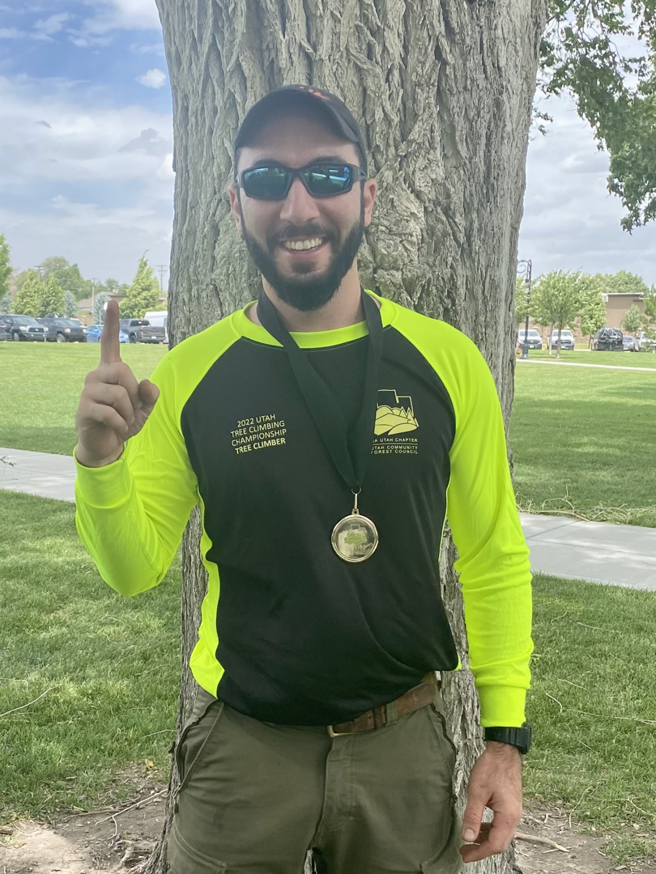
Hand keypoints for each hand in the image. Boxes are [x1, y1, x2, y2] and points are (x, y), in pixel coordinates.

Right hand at [75, 300, 159, 466]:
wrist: (106, 444)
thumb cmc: (124, 421)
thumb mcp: (144, 409)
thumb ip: (151, 395)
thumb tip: (147, 384)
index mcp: (111, 370)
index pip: (110, 343)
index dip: (112, 323)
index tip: (113, 302)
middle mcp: (96, 375)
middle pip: (123, 372)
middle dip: (134, 395)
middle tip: (131, 411)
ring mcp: (88, 390)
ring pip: (119, 394)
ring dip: (129, 413)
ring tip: (124, 422)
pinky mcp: (83, 408)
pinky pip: (111, 412)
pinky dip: (121, 424)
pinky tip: (117, 429)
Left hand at [459, 742, 522, 863]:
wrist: (504, 751)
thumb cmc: (491, 768)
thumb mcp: (477, 792)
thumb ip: (472, 816)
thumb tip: (467, 838)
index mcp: (508, 816)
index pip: (495, 845)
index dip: (479, 853)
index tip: (465, 855)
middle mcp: (514, 817)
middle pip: (500, 843)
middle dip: (482, 849)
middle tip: (465, 852)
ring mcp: (514, 811)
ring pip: (501, 834)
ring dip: (485, 840)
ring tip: (469, 840)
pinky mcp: (510, 805)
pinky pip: (501, 824)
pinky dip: (489, 829)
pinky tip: (479, 826)